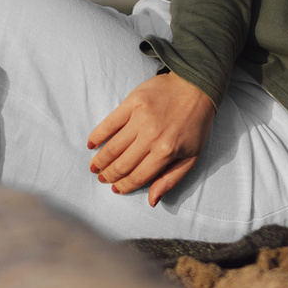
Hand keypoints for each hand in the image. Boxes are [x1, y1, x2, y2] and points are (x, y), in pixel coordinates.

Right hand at [87, 71, 216, 204]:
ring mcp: (139, 119)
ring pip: (113, 146)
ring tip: (94, 166)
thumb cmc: (195, 124)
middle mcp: (151, 137)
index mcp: (166, 152)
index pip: (138, 176)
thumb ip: (171, 179)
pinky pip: (109, 123)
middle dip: (109, 175)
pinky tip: (91, 144)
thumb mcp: (192, 156)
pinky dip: (97, 135)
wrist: (196, 86)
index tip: (115, 189)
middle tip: (102, 178)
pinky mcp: (131, 103)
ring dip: (100, 160)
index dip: (124, 186)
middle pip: (122, 164)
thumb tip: (152, 201)